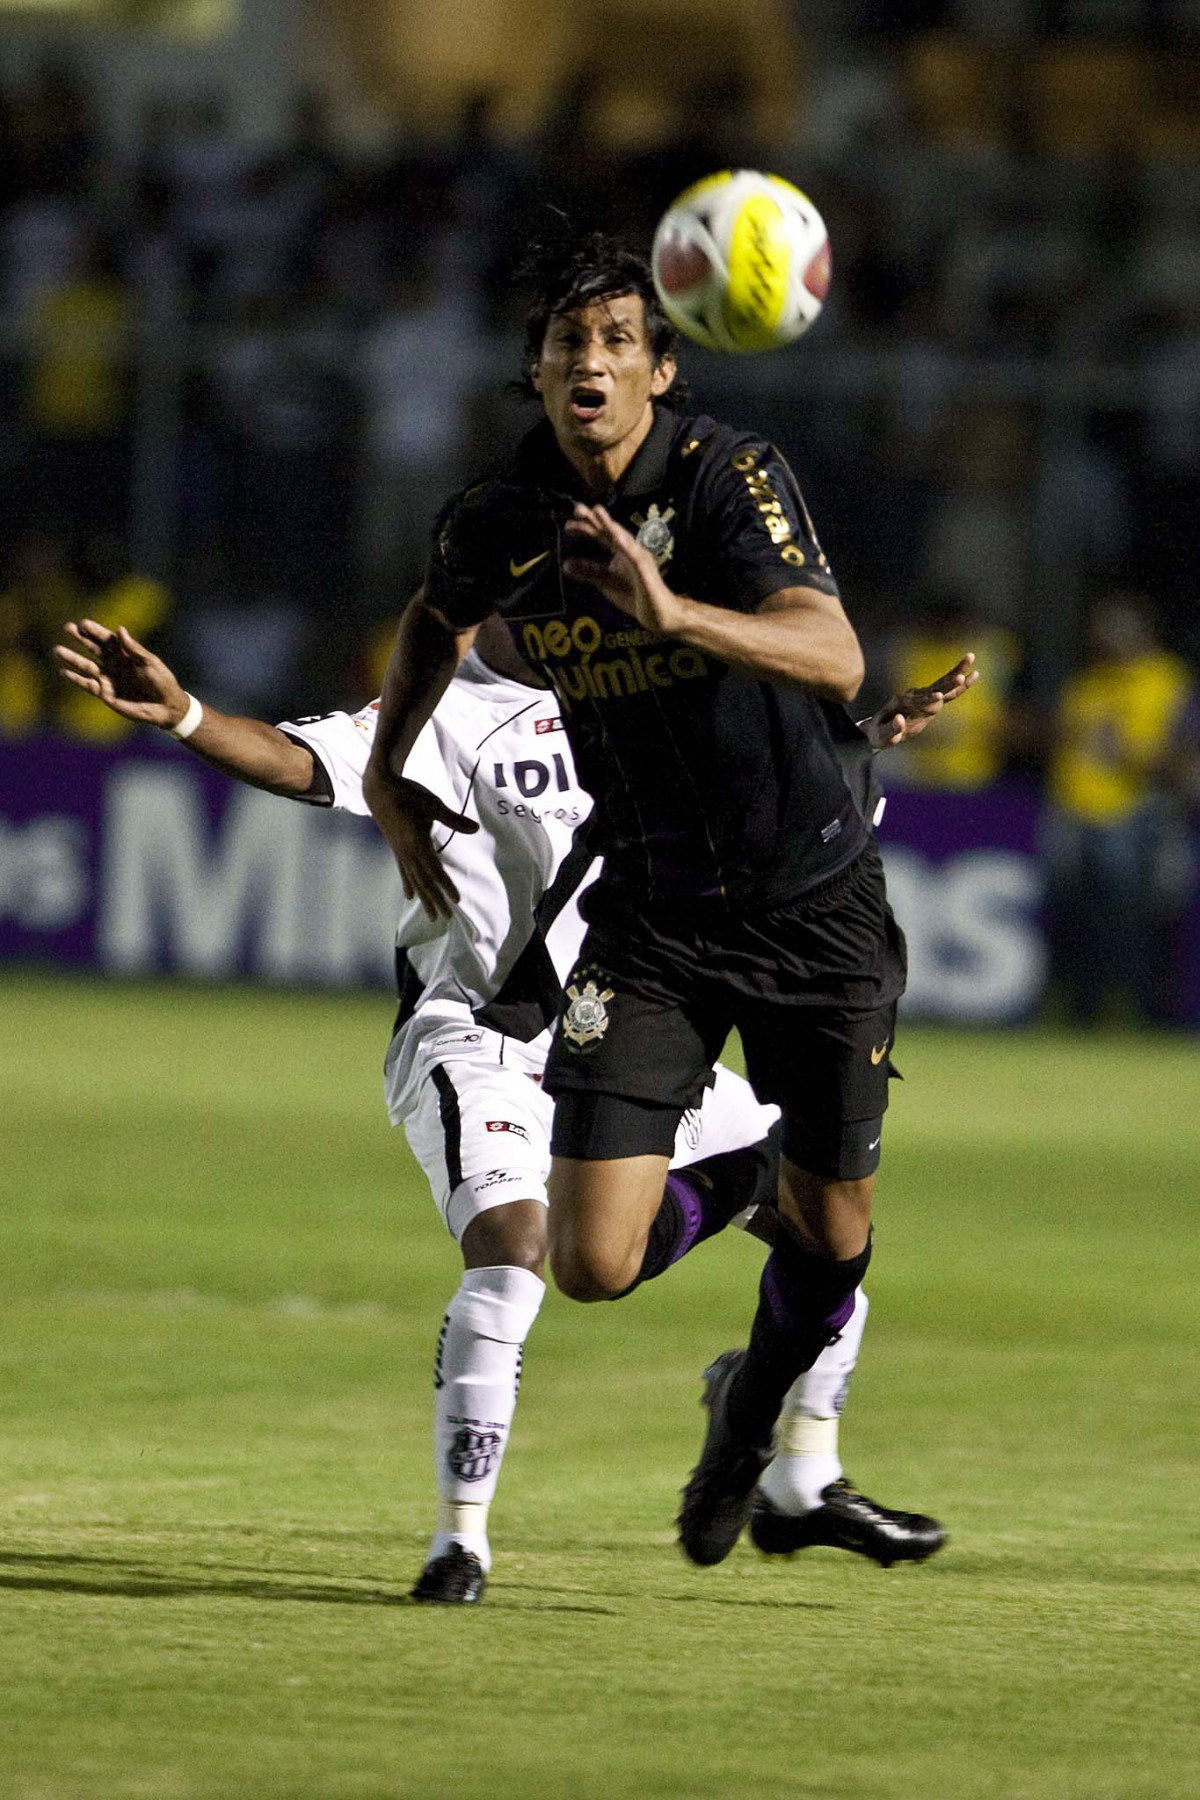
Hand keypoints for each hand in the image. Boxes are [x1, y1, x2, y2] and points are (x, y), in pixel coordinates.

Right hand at [54, 620, 189, 726]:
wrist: (165, 706)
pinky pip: (87, 685)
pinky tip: (63, 671)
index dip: (96, 632)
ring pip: (86, 666)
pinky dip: (76, 679)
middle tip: (67, 627)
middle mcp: (114, 664)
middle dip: (81, 639)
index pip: (108, 640)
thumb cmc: (161, 681)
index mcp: (126, 654)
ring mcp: (108, 678)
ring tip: (58, 650)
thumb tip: (119, 629)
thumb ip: (133, 648)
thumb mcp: (150, 662)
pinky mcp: (105, 693)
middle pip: (94, 649)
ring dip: (72, 658)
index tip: (84, 623)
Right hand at [362, 762, 478, 922]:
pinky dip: (408, 885)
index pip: (435, 870)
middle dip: (436, 900)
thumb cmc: (408, 793)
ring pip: (414, 880)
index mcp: (418, 842)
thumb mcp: (434, 805)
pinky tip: (409, 897)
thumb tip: (475, 828)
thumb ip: (454, 819)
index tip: (456, 901)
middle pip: (424, 881)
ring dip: (424, 898)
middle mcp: (408, 852)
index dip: (446, 886)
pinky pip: (403, 872)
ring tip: (431, 915)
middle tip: (446, 917)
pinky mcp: (395, 849)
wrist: (379, 788)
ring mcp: (400, 852)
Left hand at [562, 504, 685, 634]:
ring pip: (624, 539)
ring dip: (611, 525)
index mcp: (621, 551)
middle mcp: (631, 550)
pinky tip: (617, 539)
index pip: (602, 536)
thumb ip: (589, 572)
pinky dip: (627, 547)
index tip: (568, 525)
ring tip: (597, 511)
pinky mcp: (647, 572)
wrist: (659, 615)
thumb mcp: (606, 582)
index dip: (586, 527)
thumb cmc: (635, 597)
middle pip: (611, 531)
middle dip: (595, 518)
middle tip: (577, 508)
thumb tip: (565, 564)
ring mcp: (640, 559)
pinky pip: (636, 558)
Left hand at [865, 653, 977, 750]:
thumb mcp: (881, 736)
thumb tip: (900, 720)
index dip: (928, 701)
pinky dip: (960, 684)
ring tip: (970, 657)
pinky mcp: (929, 698)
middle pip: (934, 687)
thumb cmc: (879, 734)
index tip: (939, 698)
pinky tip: (974, 674)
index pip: (919, 702)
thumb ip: (891, 730)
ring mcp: (922, 695)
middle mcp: (913, 695)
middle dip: (947, 682)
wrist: (879, 728)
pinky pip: (947, 691)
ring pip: (943, 683)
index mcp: (901, 703)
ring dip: (957, 672)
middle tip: (960, 676)